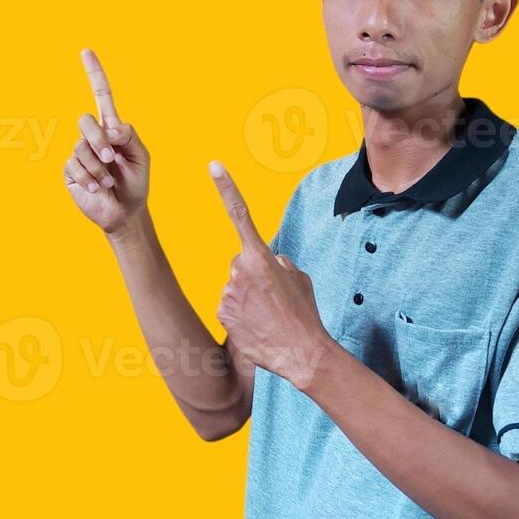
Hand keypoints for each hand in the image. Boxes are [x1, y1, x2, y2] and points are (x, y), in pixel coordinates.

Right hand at [63, 48, 150, 233]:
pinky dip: (90, 178)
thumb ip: (129, 136)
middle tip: (112, 158)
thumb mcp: (142, 157)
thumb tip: (109, 127)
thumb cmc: (136, 182)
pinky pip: (74, 166)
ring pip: (81, 147)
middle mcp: (93, 136)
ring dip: (99, 168)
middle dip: (99, 140)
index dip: (94, 74)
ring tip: (109, 182)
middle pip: (85, 121)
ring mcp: (79, 152)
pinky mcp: (70, 170)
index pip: (102, 96)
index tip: (86, 51)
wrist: (125, 211)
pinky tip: (98, 188)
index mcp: (112, 129)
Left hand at [209, 161, 330, 389]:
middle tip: (273, 297)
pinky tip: (257, 325)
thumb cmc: (304, 314)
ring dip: (247, 296)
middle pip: (240, 262)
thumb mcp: (300, 278)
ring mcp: (227, 293)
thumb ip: (280, 262)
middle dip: (252, 274)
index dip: (226, 188)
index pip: (240, 215)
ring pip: (234, 286)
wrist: (301, 353)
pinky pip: (228, 305)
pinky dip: (240, 313)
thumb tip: (270, 261)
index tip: (214, 165)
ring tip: (268, 314)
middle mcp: (239, 271)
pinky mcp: (221, 313)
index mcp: (260, 257)